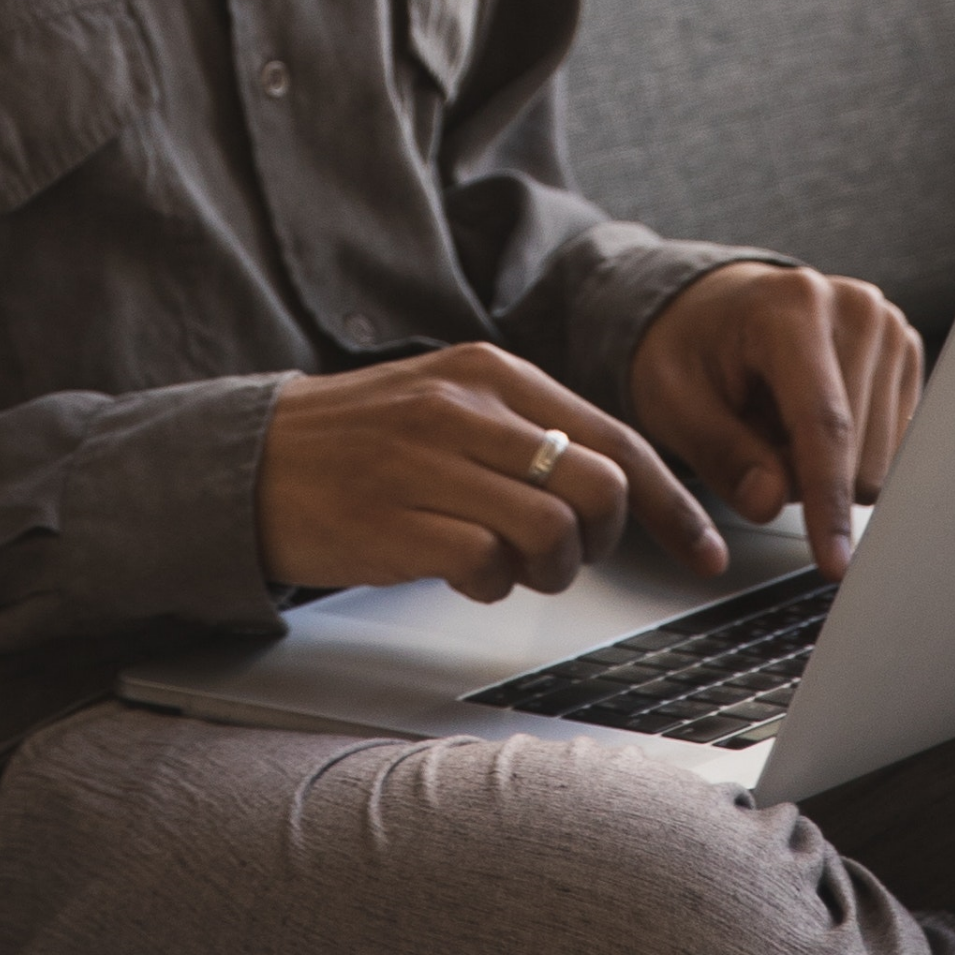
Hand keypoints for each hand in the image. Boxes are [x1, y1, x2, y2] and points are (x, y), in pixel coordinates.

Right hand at [257, 343, 728, 606]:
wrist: (249, 461)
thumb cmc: (359, 442)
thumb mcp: (448, 404)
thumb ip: (529, 429)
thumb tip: (620, 480)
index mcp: (489, 372)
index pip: (613, 437)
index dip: (672, 502)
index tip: (705, 549)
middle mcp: (465, 408)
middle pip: (597, 487)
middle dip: (601, 540)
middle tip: (564, 553)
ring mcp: (428, 463)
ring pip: (552, 530)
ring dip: (546, 567)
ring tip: (505, 563)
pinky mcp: (396, 520)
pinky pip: (488, 565)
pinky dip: (490, 582)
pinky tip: (461, 570)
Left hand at [628, 262, 922, 579]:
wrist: (716, 310)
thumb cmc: (688, 352)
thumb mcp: (671, 401)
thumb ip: (719, 453)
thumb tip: (769, 503)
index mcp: (792, 309)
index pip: (825, 424)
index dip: (828, 501)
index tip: (833, 564)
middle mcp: (855, 310)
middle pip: (857, 451)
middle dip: (805, 477)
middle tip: (754, 438)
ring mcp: (890, 328)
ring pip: (882, 459)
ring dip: (827, 467)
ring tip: (780, 421)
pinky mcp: (908, 353)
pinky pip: (894, 447)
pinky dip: (850, 454)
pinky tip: (811, 419)